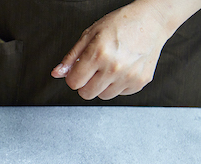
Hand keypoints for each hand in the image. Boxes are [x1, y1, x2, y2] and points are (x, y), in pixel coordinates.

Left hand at [51, 1, 171, 100]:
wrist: (152, 21)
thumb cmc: (121, 24)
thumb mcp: (90, 34)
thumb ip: (71, 57)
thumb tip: (57, 73)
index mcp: (98, 54)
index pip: (73, 83)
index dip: (74, 76)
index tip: (80, 70)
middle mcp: (114, 67)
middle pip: (86, 94)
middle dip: (86, 84)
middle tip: (94, 69)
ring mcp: (128, 76)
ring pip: (103, 96)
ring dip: (102, 85)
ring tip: (109, 67)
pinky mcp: (139, 82)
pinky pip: (120, 94)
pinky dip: (118, 85)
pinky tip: (122, 69)